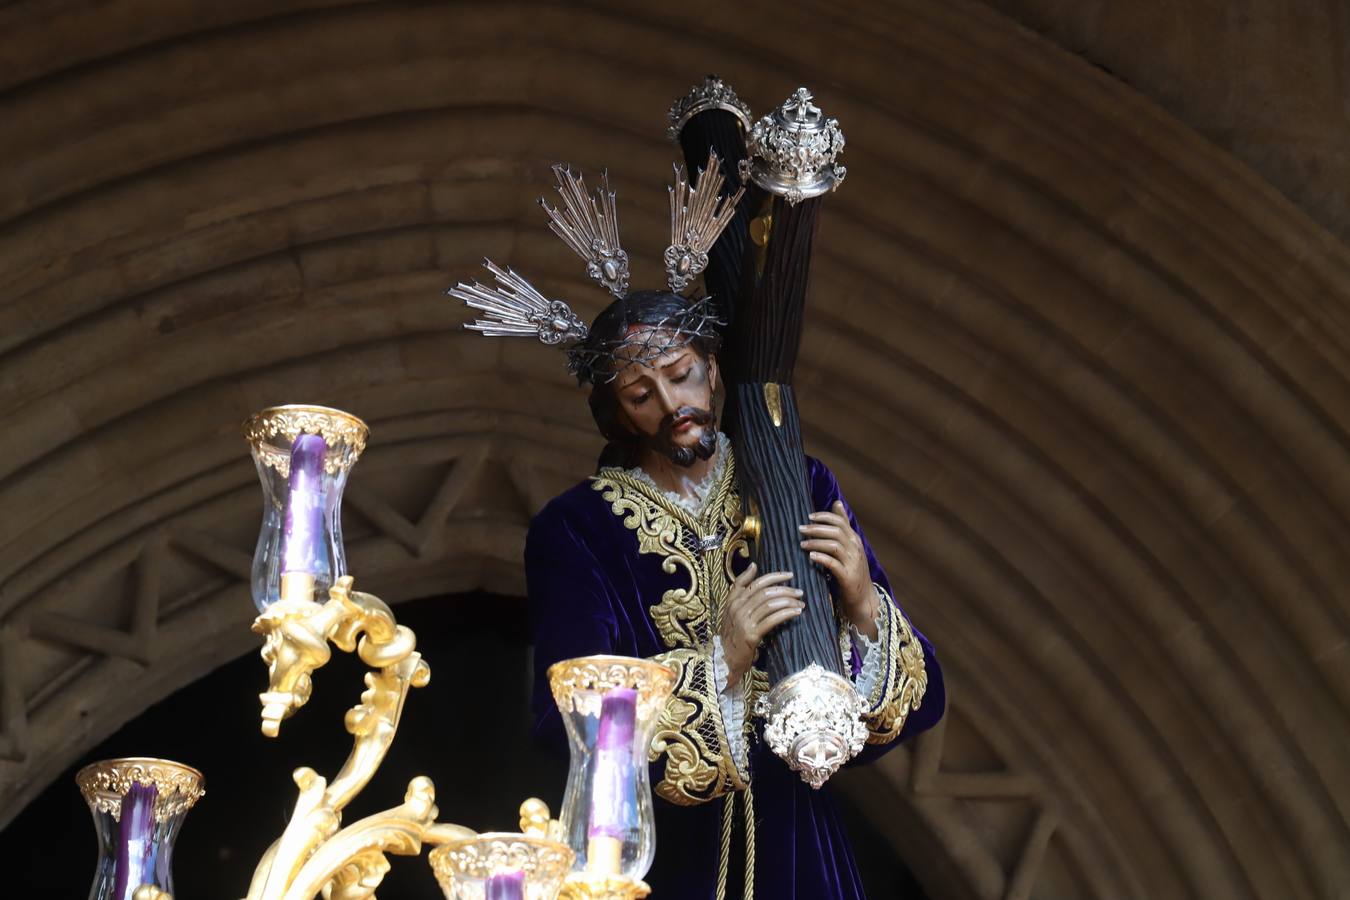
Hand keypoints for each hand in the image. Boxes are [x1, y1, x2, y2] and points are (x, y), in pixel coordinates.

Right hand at [718, 563, 803, 685]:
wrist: (725, 657)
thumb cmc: (733, 632)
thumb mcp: (732, 608)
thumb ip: (741, 587)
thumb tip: (753, 565)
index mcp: (733, 600)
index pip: (756, 583)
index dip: (775, 577)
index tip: (790, 575)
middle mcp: (737, 608)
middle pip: (765, 593)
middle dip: (786, 590)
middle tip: (800, 592)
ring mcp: (744, 621)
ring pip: (770, 605)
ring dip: (788, 602)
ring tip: (800, 603)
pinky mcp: (751, 634)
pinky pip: (772, 620)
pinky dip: (786, 614)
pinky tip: (796, 613)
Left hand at [800, 500, 878, 638]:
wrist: (863, 598)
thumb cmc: (851, 570)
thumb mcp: (849, 547)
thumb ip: (842, 527)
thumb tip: (837, 503)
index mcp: (854, 540)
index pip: (840, 521)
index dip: (824, 517)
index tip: (808, 517)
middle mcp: (856, 549)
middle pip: (836, 532)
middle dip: (816, 529)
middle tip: (800, 529)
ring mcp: (853, 563)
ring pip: (834, 546)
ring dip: (816, 543)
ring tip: (802, 544)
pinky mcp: (848, 577)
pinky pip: (833, 564)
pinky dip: (821, 558)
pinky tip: (811, 557)